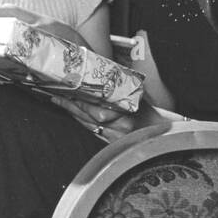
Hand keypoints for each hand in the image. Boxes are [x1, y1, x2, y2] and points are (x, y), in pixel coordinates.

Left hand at [51, 80, 166, 140]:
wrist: (161, 132)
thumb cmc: (150, 112)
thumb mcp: (137, 95)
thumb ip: (120, 88)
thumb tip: (101, 73)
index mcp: (126, 112)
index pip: (97, 106)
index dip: (80, 99)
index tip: (68, 90)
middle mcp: (119, 126)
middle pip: (88, 116)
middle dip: (71, 106)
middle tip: (57, 96)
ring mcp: (115, 137)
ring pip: (88, 124)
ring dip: (72, 113)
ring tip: (59, 102)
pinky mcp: (112, 143)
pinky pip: (93, 132)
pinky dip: (82, 122)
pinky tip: (73, 115)